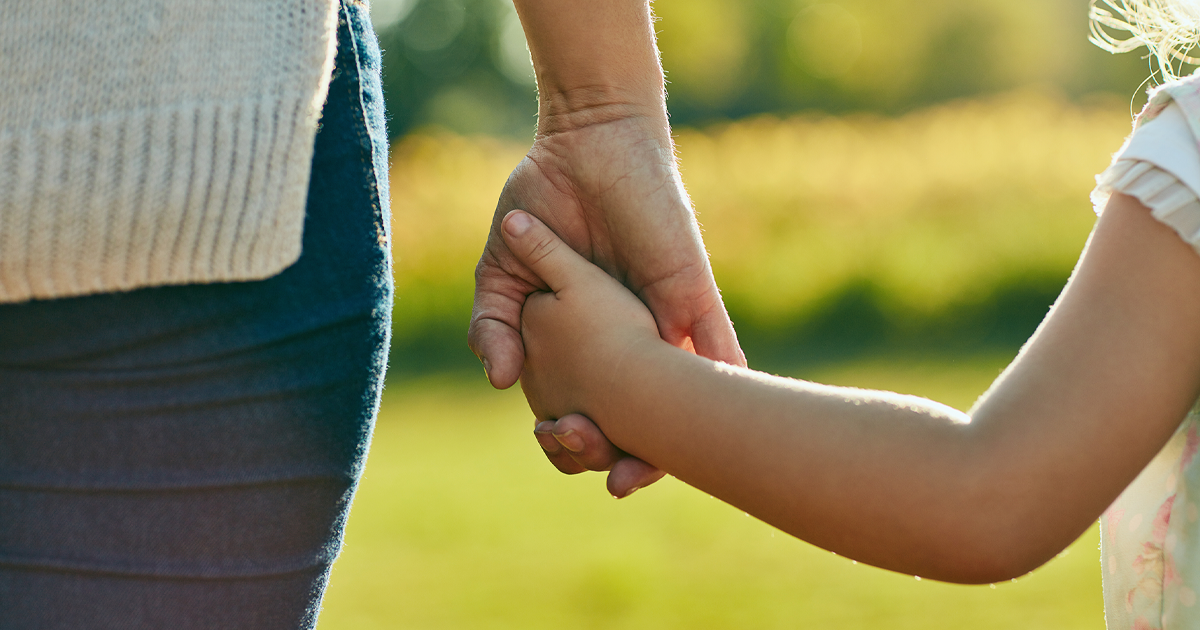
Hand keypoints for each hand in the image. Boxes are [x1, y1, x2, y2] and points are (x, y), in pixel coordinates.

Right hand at [469, 114, 744, 494]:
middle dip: (638, 455)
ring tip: (659, 470)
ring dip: (683, 433)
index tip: (562, 452)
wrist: (585, 142)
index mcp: (591, 339)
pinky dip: (727, 380)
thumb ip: (496, 324)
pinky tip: (735, 422)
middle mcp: (635, 336)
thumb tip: (498, 381)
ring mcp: (666, 317)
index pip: (595, 404)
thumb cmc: (543, 203)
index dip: (581, 438)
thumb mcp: (505, 272)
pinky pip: (718, 342)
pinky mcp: (690, 289)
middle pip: (648, 412)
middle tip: (621, 481)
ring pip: (688, 391)